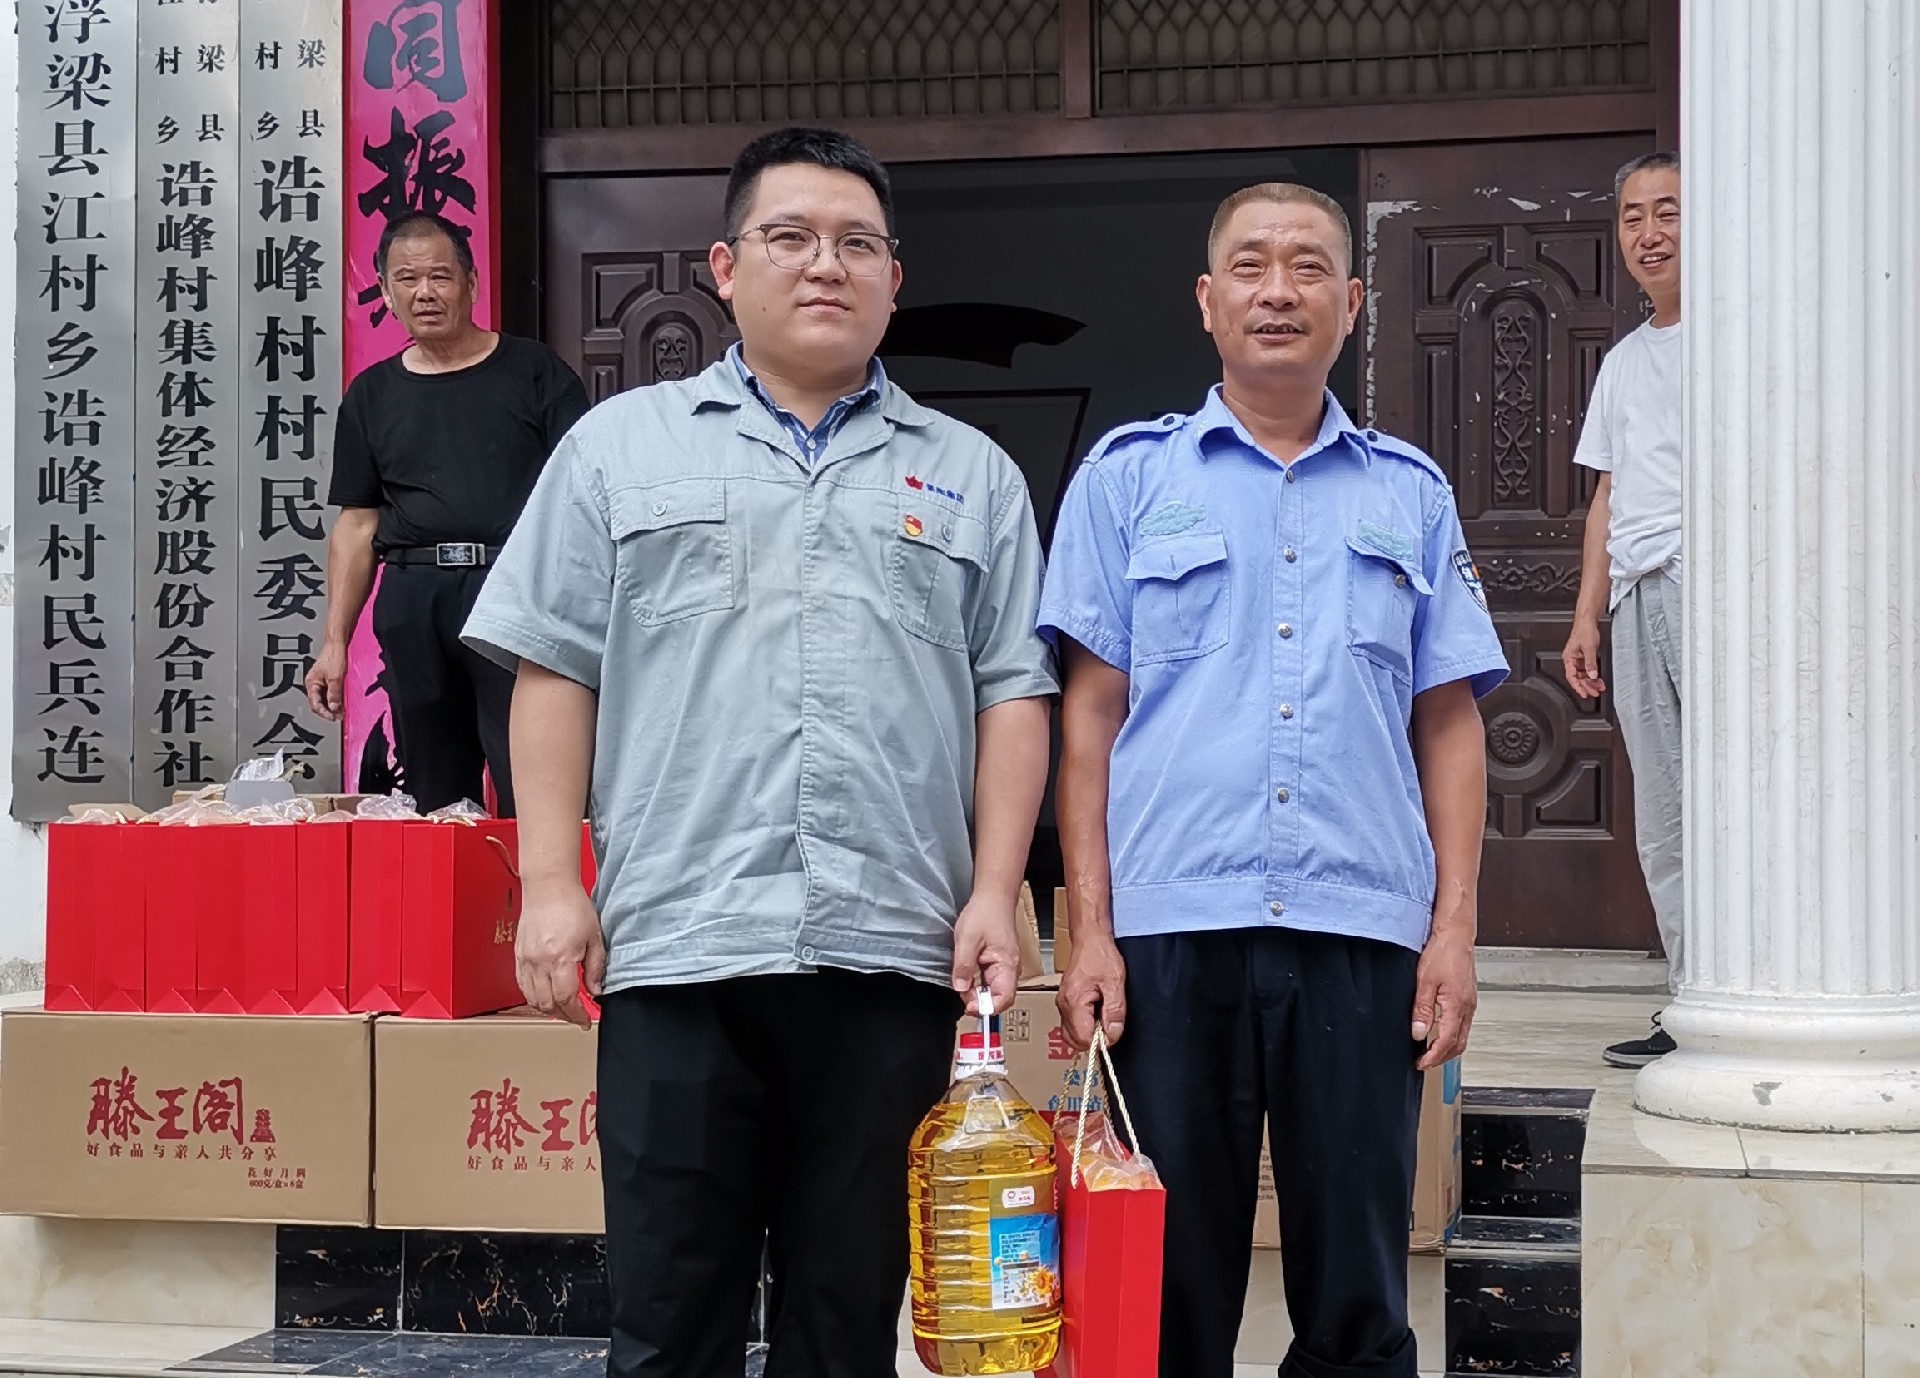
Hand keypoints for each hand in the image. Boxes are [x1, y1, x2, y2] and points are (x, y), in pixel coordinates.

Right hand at [304, 640, 348, 722]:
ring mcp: (321, 683)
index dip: (324, 713)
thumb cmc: (333, 655)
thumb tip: (333, 708)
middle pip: (318, 703)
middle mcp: (314, 684)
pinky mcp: (328, 681)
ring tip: (341, 712)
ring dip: (333, 707)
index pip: (314, 704)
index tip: (333, 717)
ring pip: (325, 700)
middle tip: (339, 717)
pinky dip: (335, 700)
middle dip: (328, 711)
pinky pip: (330, 694)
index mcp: (311, 683)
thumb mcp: (335, 677)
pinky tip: (342, 703)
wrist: (337, 644)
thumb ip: (334, 693)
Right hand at [516, 882, 605, 1029]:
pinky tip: (544, 995)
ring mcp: (525, 959)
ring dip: (547, 1008)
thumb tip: (595, 990)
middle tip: (575, 1016)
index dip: (577, 1015)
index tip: (585, 1021)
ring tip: (561, 1009)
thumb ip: (595, 967)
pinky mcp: (518, 955)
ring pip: (531, 998)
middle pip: (547, 1004)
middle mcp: (539, 962)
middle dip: (563, 1015)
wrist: (549, 886)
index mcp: (560, 958)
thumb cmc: (572, 905)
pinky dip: (532, 996)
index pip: (567, 999)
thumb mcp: (594, 937)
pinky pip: (521, 985)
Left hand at [951, 894, 1021, 1014]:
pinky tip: (967, 977)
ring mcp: (1005, 965)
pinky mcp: (999, 962)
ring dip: (977, 992)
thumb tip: (960, 989)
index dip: (987, 1008)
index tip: (968, 1007)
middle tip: (960, 993)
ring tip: (962, 983)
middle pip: (998, 997)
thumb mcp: (967, 939)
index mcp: (1007, 964)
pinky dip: (978, 983)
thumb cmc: (985, 912)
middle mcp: (1010, 968)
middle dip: (979, 1001)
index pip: (1004, 999)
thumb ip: (963, 966)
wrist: (993, 895)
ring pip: (993, 990)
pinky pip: (990, 980)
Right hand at [1056, 930, 1126, 1051]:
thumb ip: (1114, 1011)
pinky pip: (1072, 1023)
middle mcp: (1064, 1005)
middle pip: (1073, 1041)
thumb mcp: (1115, 983)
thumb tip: (1113, 1034)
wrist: (1090, 939)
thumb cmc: (1100, 955)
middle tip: (1109, 1025)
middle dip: (1093, 1039)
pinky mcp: (1066, 1002)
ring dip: (1088, 1032)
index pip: (1083, 1038)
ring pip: (1071, 1034)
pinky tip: (1097, 1011)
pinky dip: (1084, 1024)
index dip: (1101, 1040)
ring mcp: (1063, 1004)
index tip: (1113, 1030)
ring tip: (1103, 1015)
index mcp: (1074, 1002)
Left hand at [1411, 924, 1476, 1070]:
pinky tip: (1440, 1032)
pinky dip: (1452, 1035)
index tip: (1421, 1064)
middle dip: (1442, 1058)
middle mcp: (1468, 1007)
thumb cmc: (1443, 951)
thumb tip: (1418, 1033)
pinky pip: (1463, 1024)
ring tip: (1430, 1051)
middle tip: (1424, 1062)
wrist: (1456, 934)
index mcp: (1457, 1005)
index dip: (1434, 1057)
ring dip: (1447, 1048)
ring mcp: (1470, 1003)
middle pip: (1458, 1044)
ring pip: (1462, 1035)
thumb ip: (1422, 1009)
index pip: (1447, 1041)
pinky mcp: (1468, 998)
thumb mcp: (1425, 981)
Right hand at [1562, 618, 1605, 699]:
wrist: (1587, 621)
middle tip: (1595, 693)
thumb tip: (1592, 675)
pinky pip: (1587, 669)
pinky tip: (1598, 679)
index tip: (1584, 694)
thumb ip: (1591, 663)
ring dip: (1591, 681)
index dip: (1578, 687)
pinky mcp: (1583, 656)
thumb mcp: (1589, 648)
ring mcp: (1577, 659)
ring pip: (1583, 675)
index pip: (1572, 677)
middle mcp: (1571, 660)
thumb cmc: (1584, 630)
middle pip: (1578, 678)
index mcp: (1568, 658)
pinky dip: (1593, 675)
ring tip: (1599, 687)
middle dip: (1587, 686)